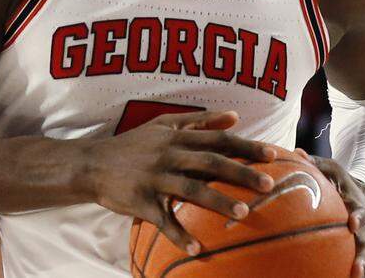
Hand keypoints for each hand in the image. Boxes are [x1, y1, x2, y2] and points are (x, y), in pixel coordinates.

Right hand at [88, 110, 275, 255]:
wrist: (91, 163)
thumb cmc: (132, 144)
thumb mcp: (162, 124)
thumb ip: (199, 119)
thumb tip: (235, 116)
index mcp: (176, 137)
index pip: (217, 139)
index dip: (245, 146)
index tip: (273, 155)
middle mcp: (168, 155)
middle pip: (209, 162)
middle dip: (240, 172)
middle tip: (268, 184)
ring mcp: (154, 178)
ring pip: (190, 188)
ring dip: (217, 201)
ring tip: (242, 213)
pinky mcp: (140, 200)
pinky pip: (162, 219)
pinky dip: (178, 234)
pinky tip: (197, 248)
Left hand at [295, 149, 364, 277]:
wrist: (359, 190)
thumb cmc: (338, 178)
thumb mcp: (330, 167)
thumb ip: (316, 162)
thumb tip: (297, 152)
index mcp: (357, 203)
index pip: (360, 210)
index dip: (359, 216)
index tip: (352, 223)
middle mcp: (362, 223)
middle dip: (363, 254)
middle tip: (357, 266)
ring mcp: (360, 236)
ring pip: (363, 254)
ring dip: (360, 267)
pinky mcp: (353, 245)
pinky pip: (350, 258)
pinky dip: (346, 269)